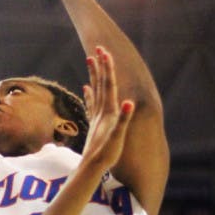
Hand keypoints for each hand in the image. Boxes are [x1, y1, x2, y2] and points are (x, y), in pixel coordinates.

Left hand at [81, 47, 133, 172]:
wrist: (91, 167)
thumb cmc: (106, 153)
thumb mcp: (118, 137)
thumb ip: (123, 119)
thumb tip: (128, 102)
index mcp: (108, 111)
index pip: (108, 85)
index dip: (107, 68)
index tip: (104, 52)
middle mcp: (101, 111)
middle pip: (100, 84)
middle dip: (100, 66)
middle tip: (97, 48)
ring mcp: (96, 116)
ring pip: (95, 90)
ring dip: (94, 75)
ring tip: (90, 60)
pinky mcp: (94, 123)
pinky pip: (92, 103)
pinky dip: (89, 93)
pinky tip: (85, 87)